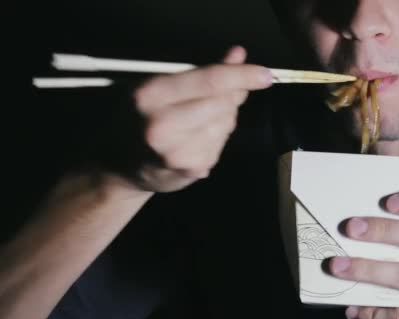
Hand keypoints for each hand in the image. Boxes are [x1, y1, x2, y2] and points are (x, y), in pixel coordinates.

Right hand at [129, 46, 272, 191]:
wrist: (118, 167)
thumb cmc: (138, 118)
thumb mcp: (159, 86)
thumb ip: (202, 71)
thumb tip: (237, 55)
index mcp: (150, 96)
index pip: (209, 81)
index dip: (242, 76)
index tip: (265, 75)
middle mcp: (161, 126)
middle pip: (223, 103)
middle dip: (234, 95)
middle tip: (227, 92)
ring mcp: (178, 152)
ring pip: (226, 123)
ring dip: (224, 116)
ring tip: (199, 118)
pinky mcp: (192, 169)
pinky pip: (222, 143)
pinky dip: (218, 136)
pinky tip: (197, 137)